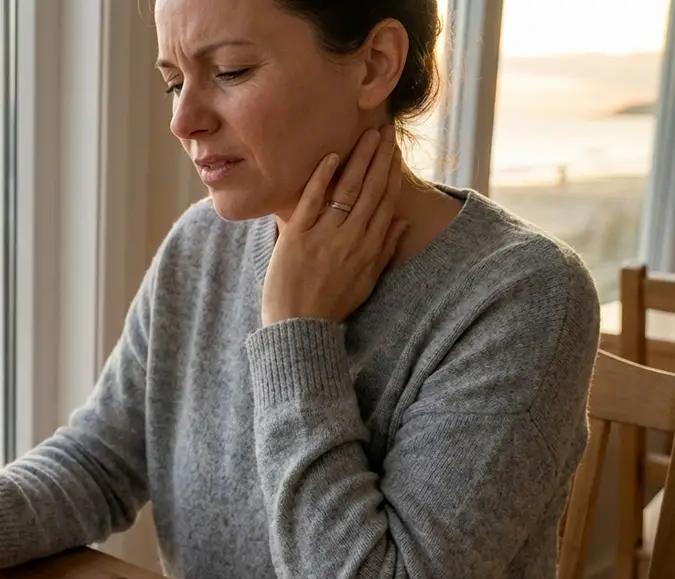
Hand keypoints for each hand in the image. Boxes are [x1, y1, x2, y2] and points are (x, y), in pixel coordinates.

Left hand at [261, 125, 409, 324]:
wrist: (297, 327)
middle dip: (380, 158)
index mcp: (369, 249)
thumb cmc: (330, 305)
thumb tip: (402, 220)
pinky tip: (331, 156)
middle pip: (371, 190)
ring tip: (367, 135)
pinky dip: (322, 177)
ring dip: (359, 159)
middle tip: (385, 130)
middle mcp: (351, 239)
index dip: (392, 174)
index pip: (386, 202)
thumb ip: (385, 250)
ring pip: (347, 190)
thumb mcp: (366, 281)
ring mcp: (324, 236)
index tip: (395, 151)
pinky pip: (312, 201)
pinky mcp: (297, 236)